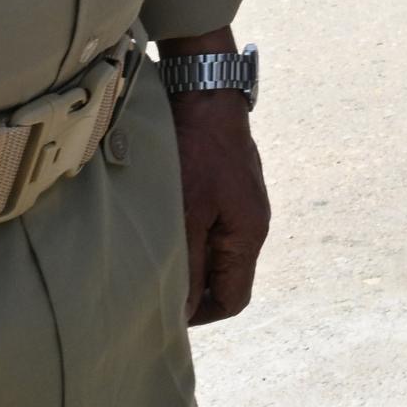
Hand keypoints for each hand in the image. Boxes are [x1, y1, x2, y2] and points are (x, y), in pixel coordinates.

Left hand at [162, 35, 270, 323]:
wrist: (206, 92)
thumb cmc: (197, 153)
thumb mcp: (187, 214)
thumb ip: (187, 265)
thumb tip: (182, 311)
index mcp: (249, 234)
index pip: (233, 299)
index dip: (200, 314)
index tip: (165, 308)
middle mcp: (253, 221)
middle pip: (226, 277)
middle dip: (193, 286)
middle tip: (153, 279)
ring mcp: (243, 201)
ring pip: (218, 249)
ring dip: (189, 257)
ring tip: (154, 248)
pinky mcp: (230, 183)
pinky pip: (213, 223)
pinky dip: (191, 232)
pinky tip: (165, 218)